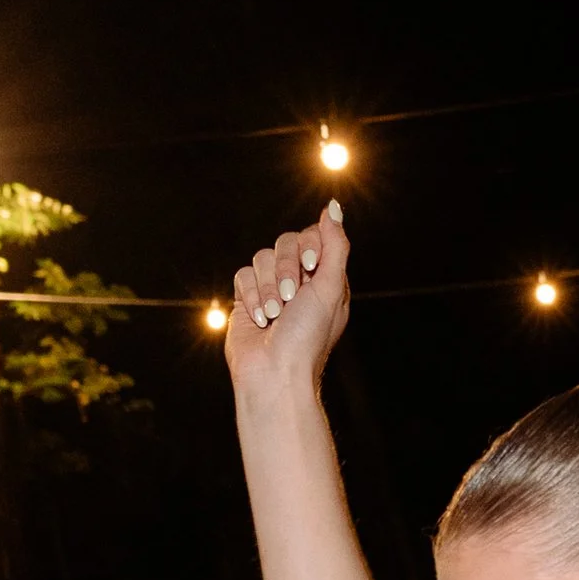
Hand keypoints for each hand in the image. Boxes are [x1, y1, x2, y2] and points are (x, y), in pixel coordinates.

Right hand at [224, 203, 350, 404]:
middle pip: (285, 242)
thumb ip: (335, 245)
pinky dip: (251, 297)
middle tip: (290, 299)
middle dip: (285, 269)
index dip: (309, 246)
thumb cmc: (308, 337)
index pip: (314, 236)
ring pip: (261, 257)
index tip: (311, 268)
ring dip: (268, 289)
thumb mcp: (331, 288)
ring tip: (275, 316)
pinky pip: (243, 275)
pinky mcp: (247, 298)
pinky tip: (260, 320)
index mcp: (326, 278)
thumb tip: (332, 207)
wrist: (275, 372)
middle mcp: (299, 281)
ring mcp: (271, 289)